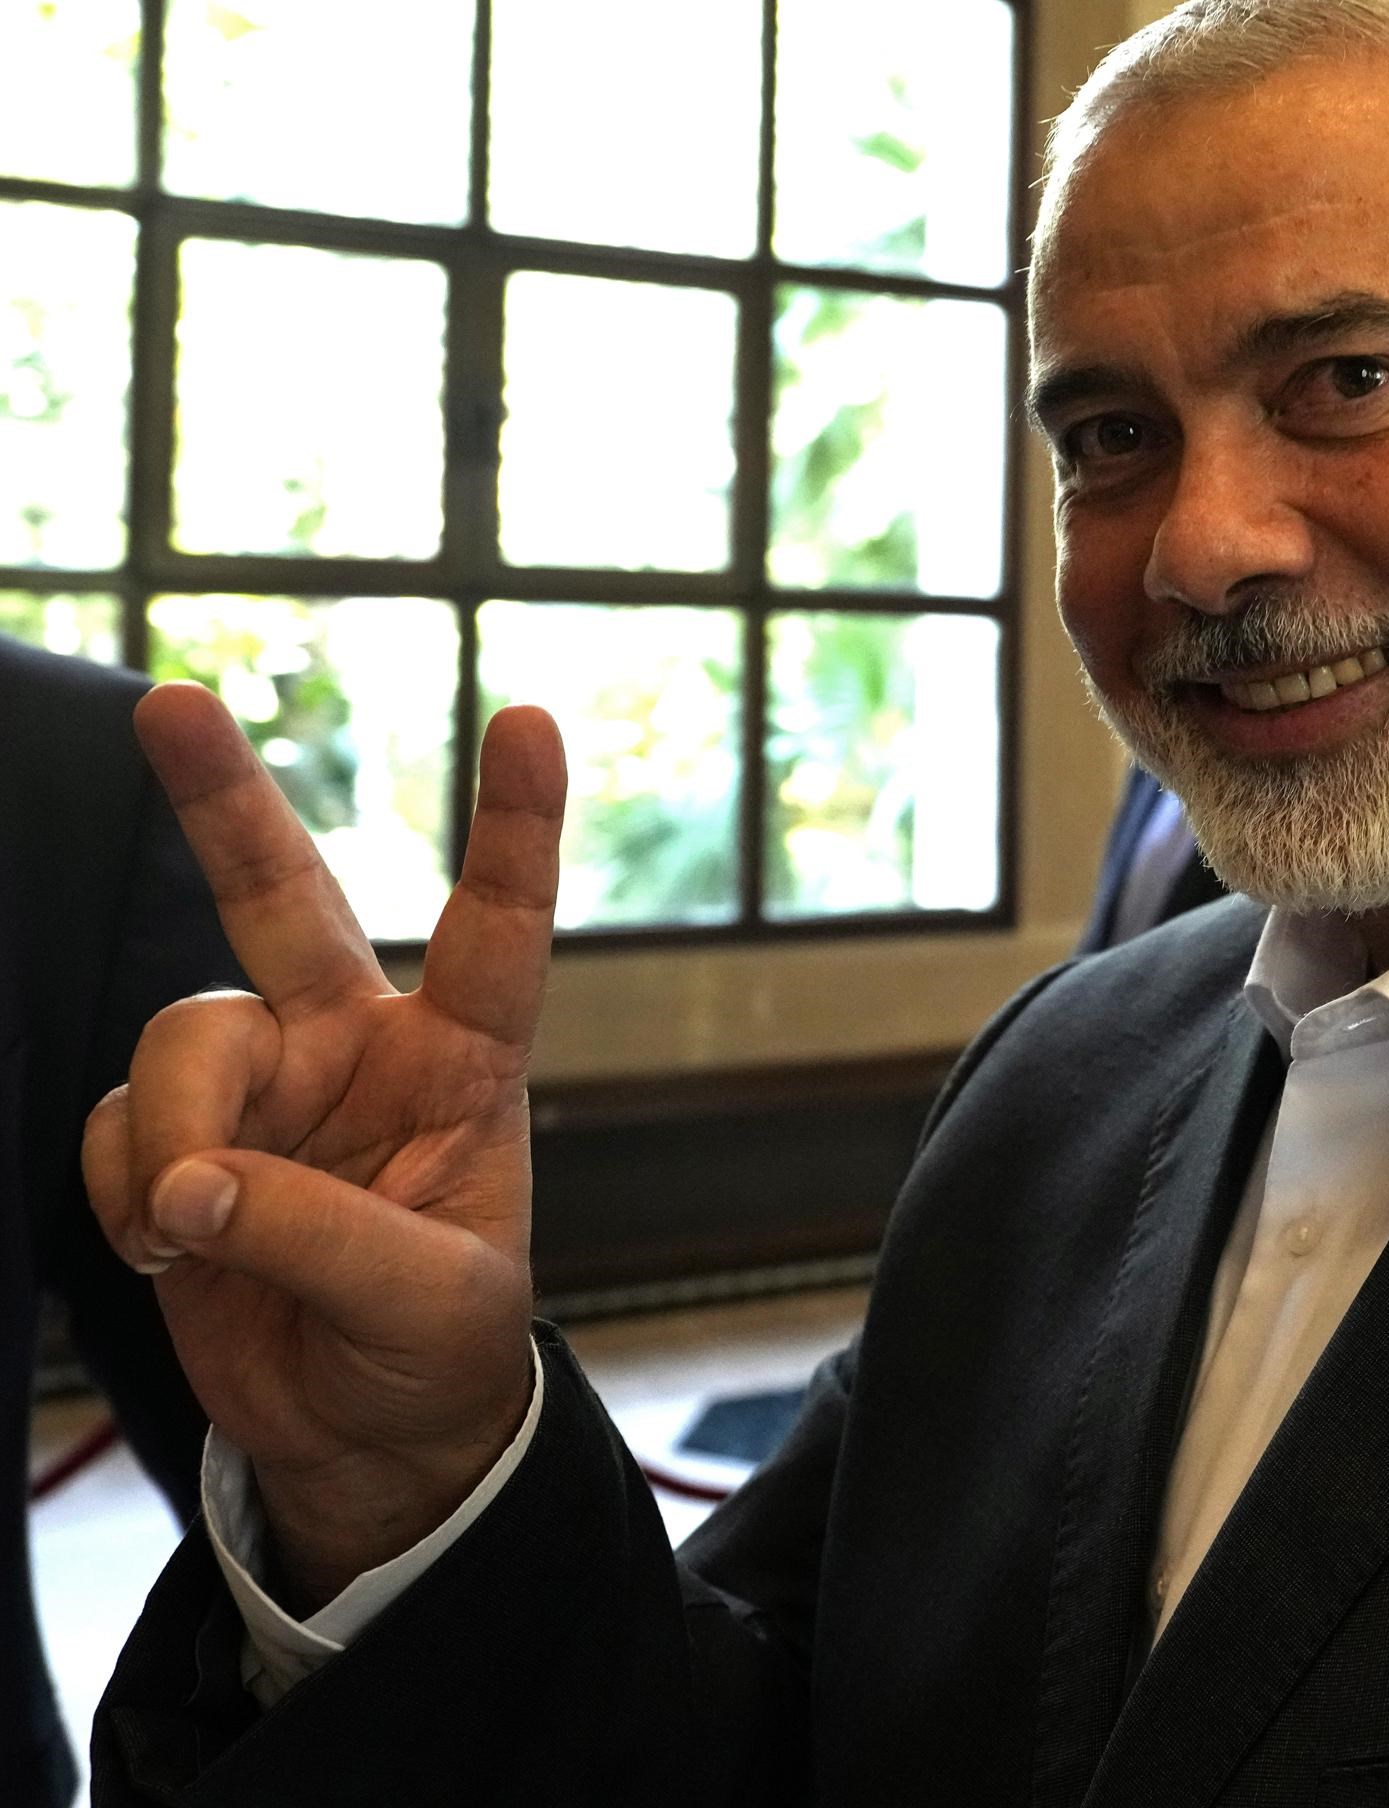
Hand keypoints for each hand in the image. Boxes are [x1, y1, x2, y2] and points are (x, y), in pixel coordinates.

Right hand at [83, 685, 565, 1609]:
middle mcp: (355, 1050)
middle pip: (282, 899)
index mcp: (463, 1065)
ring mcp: (260, 1091)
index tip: (525, 721)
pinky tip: (169, 1253)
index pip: (499, 928)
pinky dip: (122, 1191)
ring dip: (171, 1133)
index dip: (514, 828)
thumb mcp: (429, 1306)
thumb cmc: (438, 1352)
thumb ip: (321, 1240)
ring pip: (179, 1040)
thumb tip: (194, 1185)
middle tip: (171, 704)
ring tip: (191, 1232)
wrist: (366, 1433)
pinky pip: (112, 1129)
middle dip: (224, 799)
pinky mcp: (176, 1145)